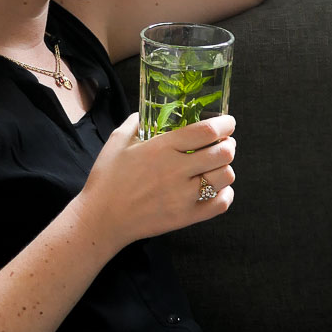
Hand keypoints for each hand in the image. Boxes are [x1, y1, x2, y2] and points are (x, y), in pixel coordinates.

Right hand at [80, 112, 236, 249]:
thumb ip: (136, 122)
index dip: (225, 124)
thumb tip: (149, 112)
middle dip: (229, 145)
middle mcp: (177, 171)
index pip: (207, 131)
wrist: (102, 218)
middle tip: (224, 144)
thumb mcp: (117, 141)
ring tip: (218, 167)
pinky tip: (216, 189)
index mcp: (162, 148)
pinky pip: (220, 204)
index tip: (228, 123)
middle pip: (223, 153)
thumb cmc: (107, 179)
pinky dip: (224, 194)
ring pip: (225, 177)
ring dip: (226, 168)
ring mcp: (183, 196)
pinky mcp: (186, 217)